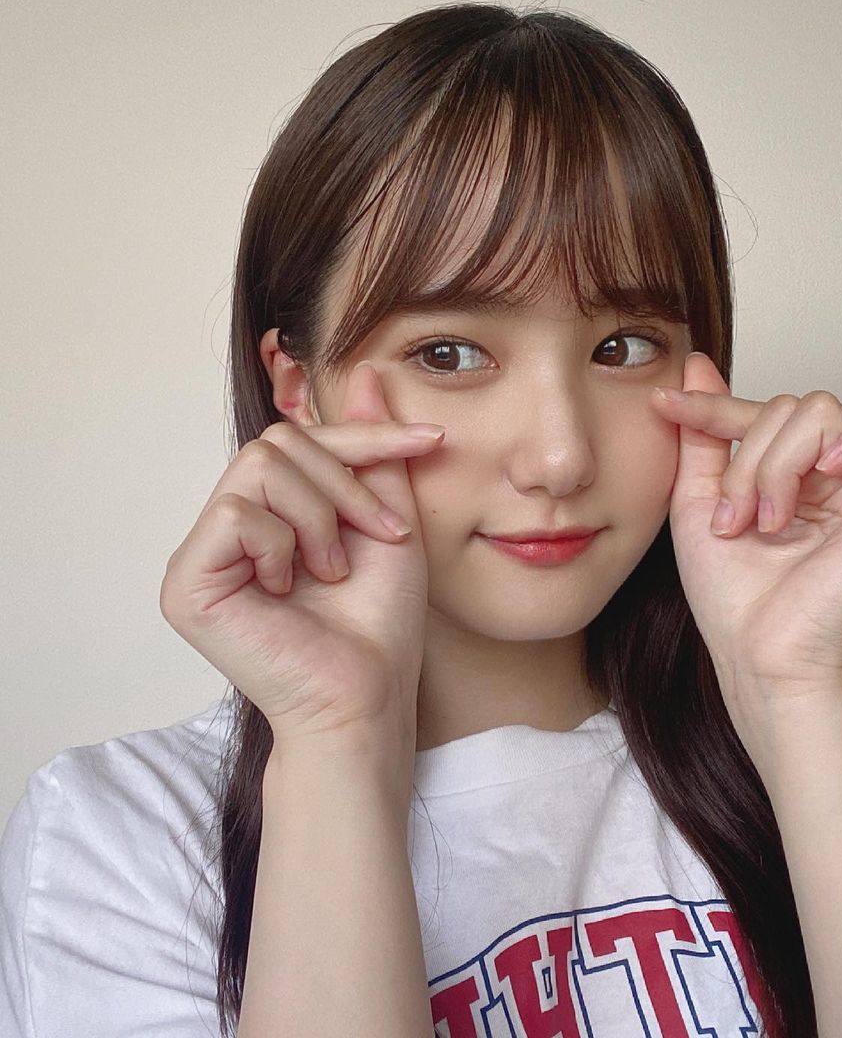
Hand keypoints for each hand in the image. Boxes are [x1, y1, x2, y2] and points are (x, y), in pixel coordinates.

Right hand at [159, 360, 441, 751]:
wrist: (367, 693)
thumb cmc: (379, 621)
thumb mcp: (391, 519)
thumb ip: (374, 452)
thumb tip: (364, 372)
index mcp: (272, 513)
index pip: (301, 438)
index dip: (364, 436)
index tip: (432, 441)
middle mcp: (230, 526)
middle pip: (279, 441)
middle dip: (345, 483)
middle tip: (374, 537)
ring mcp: (203, 553)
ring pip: (260, 467)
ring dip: (320, 516)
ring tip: (332, 569)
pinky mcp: (186, 581)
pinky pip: (236, 511)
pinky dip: (283, 543)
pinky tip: (292, 585)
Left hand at [652, 352, 841, 718]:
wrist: (758, 652)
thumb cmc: (732, 594)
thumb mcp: (699, 499)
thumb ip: (705, 432)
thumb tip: (698, 366)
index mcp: (791, 475)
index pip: (761, 412)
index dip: (715, 407)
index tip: (664, 404)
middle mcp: (832, 475)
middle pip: (792, 405)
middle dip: (749, 457)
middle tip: (737, 518)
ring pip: (826, 411)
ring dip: (779, 464)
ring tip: (770, 521)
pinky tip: (827, 475)